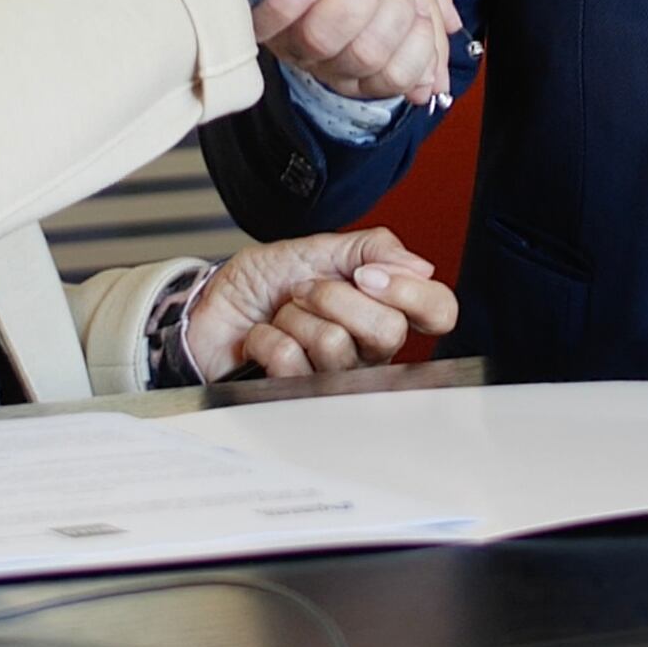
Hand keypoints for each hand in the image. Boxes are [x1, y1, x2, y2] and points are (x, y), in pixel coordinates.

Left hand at [183, 228, 461, 379]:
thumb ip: (370, 249)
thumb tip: (422, 266)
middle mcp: (366, 350)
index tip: (368, 276)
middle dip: (334, 297)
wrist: (209, 308)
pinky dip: (266, 338)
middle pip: (388, 331)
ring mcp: (334, 378)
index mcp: (381, 310)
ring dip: (294, 316)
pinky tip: (262, 340)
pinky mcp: (296, 397)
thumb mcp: (315, 249)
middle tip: (303, 289)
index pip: (438, 312)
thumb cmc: (261, 285)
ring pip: (335, 344)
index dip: (412, 294)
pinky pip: (292, 362)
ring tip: (280, 314)